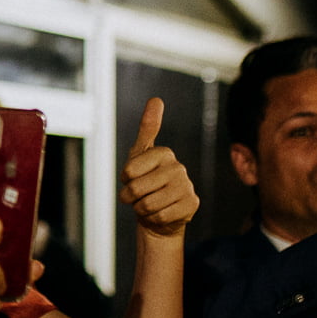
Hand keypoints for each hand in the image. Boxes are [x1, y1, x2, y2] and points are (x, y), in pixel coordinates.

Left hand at [119, 98, 196, 237]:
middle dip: (130, 197)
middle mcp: (178, 167)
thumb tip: (156, 98)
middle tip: (136, 197)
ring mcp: (187, 186)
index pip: (129, 171)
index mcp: (163, 153)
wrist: (157, 213)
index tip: (130, 178)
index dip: (124, 179)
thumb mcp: (140, 154)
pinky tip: (160, 213)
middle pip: (137, 189)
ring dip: (141, 209)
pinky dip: (154, 219)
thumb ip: (147, 127)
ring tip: (147, 204)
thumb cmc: (145, 181)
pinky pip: (160, 216)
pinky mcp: (192, 205)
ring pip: (148, 205)